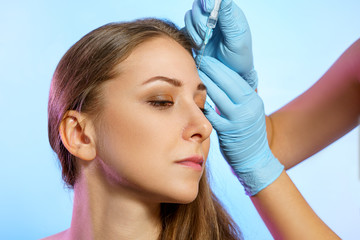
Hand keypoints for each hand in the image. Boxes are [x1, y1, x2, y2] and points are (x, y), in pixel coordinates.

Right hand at [184, 0, 257, 88]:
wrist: (230, 75)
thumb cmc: (239, 57)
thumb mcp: (236, 37)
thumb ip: (228, 16)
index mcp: (228, 13)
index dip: (208, 2)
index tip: (208, 9)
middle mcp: (215, 17)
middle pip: (198, 6)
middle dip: (200, 20)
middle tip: (207, 34)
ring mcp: (204, 26)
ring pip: (190, 16)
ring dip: (195, 30)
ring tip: (203, 43)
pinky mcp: (195, 36)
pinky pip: (185, 29)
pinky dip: (189, 36)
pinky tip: (198, 46)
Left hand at [198, 56, 283, 195]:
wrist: (255, 158)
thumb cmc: (247, 133)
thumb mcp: (249, 111)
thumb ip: (238, 97)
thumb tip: (226, 78)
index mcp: (253, 100)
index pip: (235, 77)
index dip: (220, 66)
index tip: (208, 56)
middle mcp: (249, 107)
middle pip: (227, 83)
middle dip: (211, 69)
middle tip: (198, 58)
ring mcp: (239, 120)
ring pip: (219, 96)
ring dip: (205, 83)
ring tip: (193, 72)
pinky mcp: (229, 132)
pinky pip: (213, 115)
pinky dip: (203, 105)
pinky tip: (193, 96)